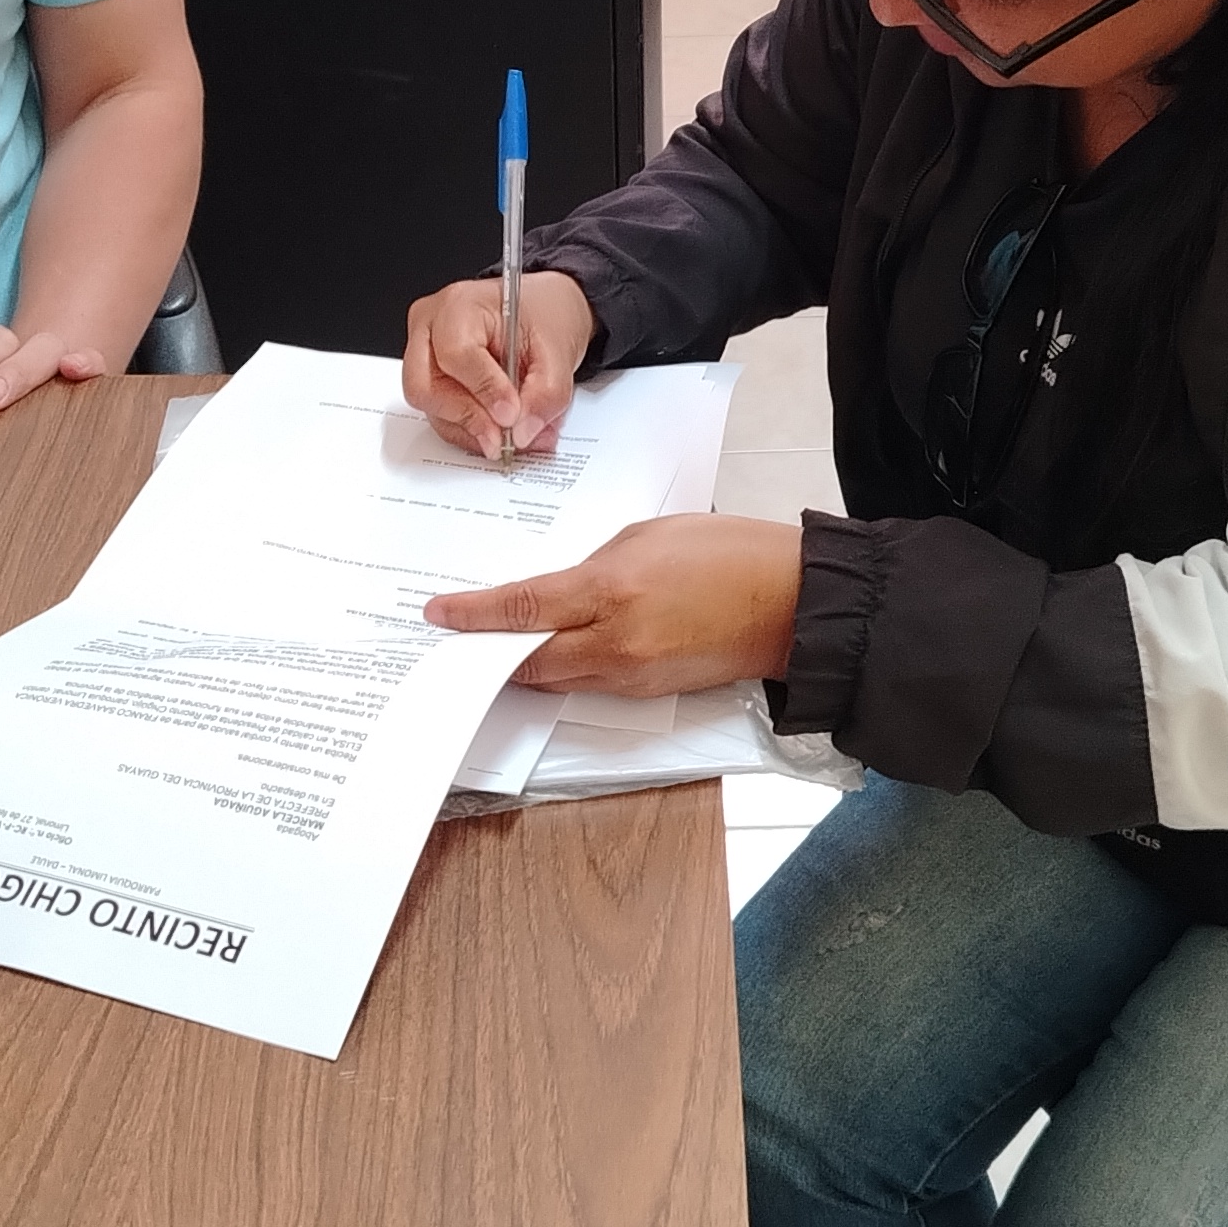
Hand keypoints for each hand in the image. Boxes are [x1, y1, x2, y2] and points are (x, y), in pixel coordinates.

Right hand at [402, 266, 593, 461]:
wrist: (542, 314)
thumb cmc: (542, 313)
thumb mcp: (558, 346)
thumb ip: (546, 392)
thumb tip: (523, 432)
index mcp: (458, 305)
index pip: (456, 353)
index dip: (484, 389)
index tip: (512, 413)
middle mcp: (430, 330)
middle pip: (426, 388)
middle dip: (468, 418)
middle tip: (505, 436)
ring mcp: (425, 359)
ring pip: (432, 411)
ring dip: (475, 431)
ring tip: (515, 436)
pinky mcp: (433, 386)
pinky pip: (443, 420)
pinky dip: (474, 433)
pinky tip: (503, 432)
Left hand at [423, 514, 803, 698]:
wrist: (788, 603)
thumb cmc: (727, 554)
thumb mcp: (647, 536)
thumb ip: (596, 566)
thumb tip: (563, 593)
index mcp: (611, 590)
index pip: (524, 608)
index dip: (474, 615)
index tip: (439, 614)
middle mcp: (616, 642)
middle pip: (529, 659)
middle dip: (490, 650)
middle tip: (458, 638)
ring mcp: (633, 674)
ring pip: (557, 677)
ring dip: (528, 662)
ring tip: (501, 643)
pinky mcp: (650, 691)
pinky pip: (591, 683)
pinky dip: (567, 669)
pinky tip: (559, 651)